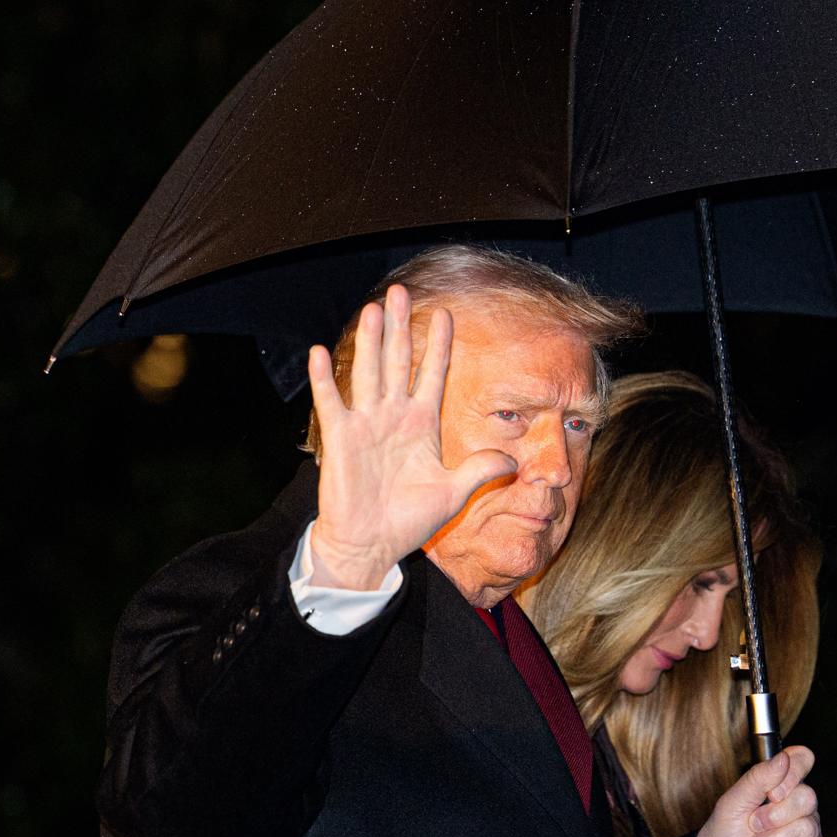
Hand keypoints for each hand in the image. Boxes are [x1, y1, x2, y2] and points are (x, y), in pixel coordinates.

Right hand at [305, 285, 515, 588]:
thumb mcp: (454, 493)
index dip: (438, 345)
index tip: (446, 313)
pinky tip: (320, 352)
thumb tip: (515, 462)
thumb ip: (482, 471)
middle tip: (400, 291)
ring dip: (369, 341)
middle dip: (400, 327)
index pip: (432, 374)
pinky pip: (332, 403)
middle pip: (398, 362)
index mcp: (422, 424)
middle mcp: (394, 417)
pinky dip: (325, 379)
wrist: (372, 544)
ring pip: (369, 372)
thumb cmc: (410, 521)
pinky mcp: (341, 439)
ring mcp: (366, 425)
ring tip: (372, 308)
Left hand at [692, 746, 826, 836]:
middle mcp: (798, 806)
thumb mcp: (732, 802)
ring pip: (806, 829)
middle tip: (754, 826)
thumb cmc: (725, 836)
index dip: (792, 773)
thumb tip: (783, 758)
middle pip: (807, 797)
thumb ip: (757, 778)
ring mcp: (808, 833)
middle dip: (773, 816)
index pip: (802, 760)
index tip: (772, 792)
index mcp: (780, 785)